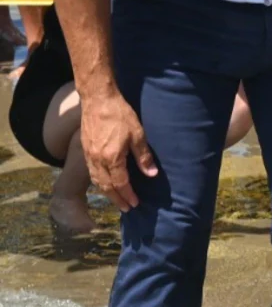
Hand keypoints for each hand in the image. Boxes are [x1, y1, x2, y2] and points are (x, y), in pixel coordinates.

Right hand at [79, 88, 157, 211]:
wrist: (98, 98)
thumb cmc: (120, 115)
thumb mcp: (138, 135)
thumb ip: (144, 157)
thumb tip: (152, 174)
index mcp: (111, 158)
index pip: (120, 183)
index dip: (128, 195)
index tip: (135, 204)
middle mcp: (97, 159)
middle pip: (106, 186)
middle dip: (117, 199)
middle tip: (126, 208)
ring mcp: (88, 154)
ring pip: (96, 180)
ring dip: (106, 192)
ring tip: (116, 199)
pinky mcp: (85, 148)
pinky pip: (91, 171)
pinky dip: (98, 181)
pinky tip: (105, 183)